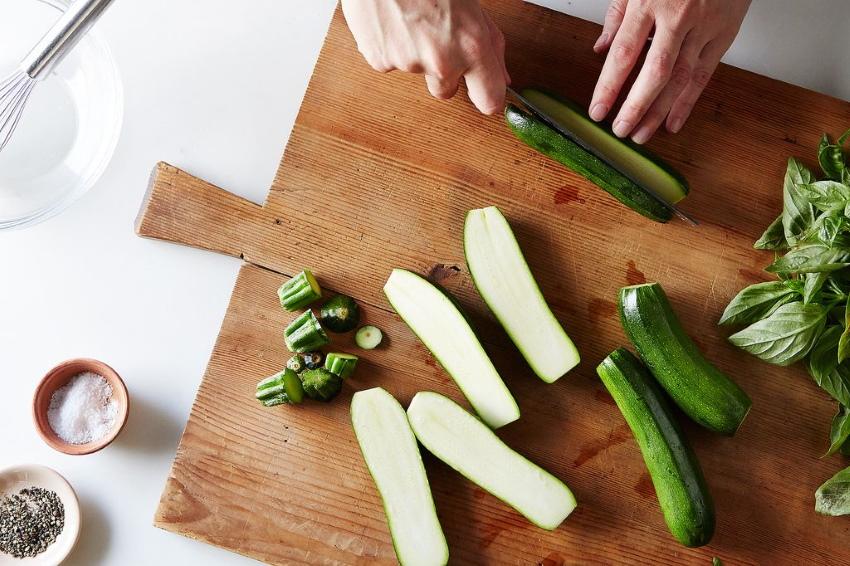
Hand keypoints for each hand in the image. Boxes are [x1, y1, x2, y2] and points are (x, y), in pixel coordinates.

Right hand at [341, 0, 509, 114]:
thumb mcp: (472, 5)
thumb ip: (490, 44)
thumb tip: (501, 76)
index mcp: (472, 46)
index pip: (489, 100)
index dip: (487, 97)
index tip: (485, 92)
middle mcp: (442, 61)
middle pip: (446, 92)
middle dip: (444, 72)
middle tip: (436, 35)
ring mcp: (408, 63)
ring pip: (416, 72)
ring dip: (415, 52)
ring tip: (411, 15)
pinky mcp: (380, 60)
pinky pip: (390, 62)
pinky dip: (391, 45)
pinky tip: (392, 18)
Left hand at [590, 0, 749, 142]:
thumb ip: (618, 14)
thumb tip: (601, 48)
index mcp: (649, 1)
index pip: (624, 54)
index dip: (609, 86)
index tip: (598, 110)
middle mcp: (677, 17)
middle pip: (654, 72)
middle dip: (635, 106)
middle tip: (619, 130)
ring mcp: (703, 27)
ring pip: (680, 78)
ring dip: (659, 111)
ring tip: (641, 134)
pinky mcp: (723, 35)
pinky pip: (704, 74)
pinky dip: (688, 101)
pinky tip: (673, 122)